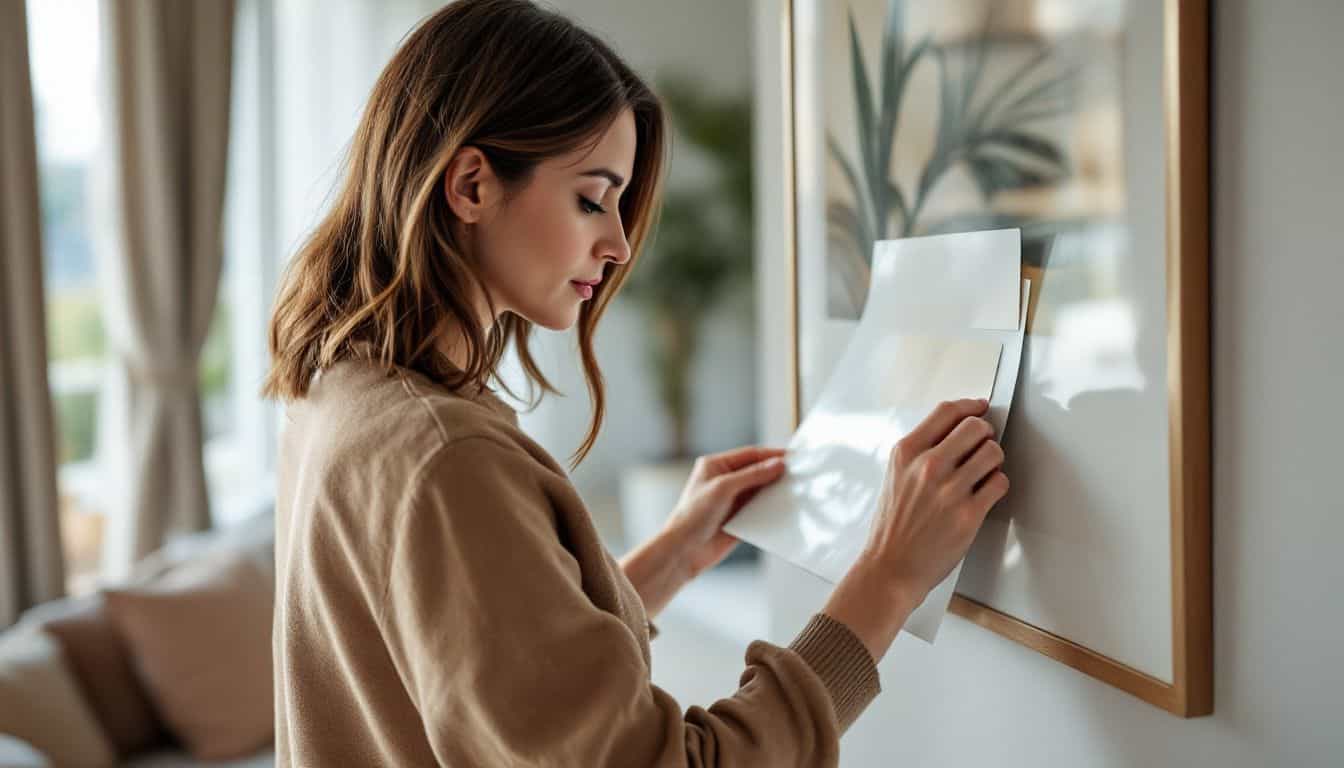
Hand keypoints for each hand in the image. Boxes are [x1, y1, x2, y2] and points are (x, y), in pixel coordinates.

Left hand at [619, 446, 786, 618]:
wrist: (684, 550)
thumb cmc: (693, 515)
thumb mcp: (723, 488)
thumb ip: (752, 475)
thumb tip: (777, 464)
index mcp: (716, 466)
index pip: (750, 455)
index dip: (771, 455)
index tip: (792, 457)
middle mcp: (725, 481)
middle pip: (757, 471)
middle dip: (776, 473)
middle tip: (799, 473)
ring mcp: (732, 500)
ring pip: (761, 491)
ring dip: (775, 491)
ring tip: (796, 490)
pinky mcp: (739, 519)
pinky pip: (760, 510)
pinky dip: (772, 508)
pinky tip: (785, 508)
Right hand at [823, 398, 1008, 660]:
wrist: (890, 567)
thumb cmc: (892, 526)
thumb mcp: (894, 476)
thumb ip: (921, 452)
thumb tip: (956, 430)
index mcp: (906, 452)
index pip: (947, 411)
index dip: (969, 406)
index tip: (979, 407)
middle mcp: (928, 466)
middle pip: (975, 427)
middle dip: (985, 433)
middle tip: (983, 444)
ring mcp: (949, 490)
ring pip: (993, 452)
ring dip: (993, 459)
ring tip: (984, 471)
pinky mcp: (968, 514)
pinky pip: (1000, 482)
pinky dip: (997, 484)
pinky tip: (985, 492)